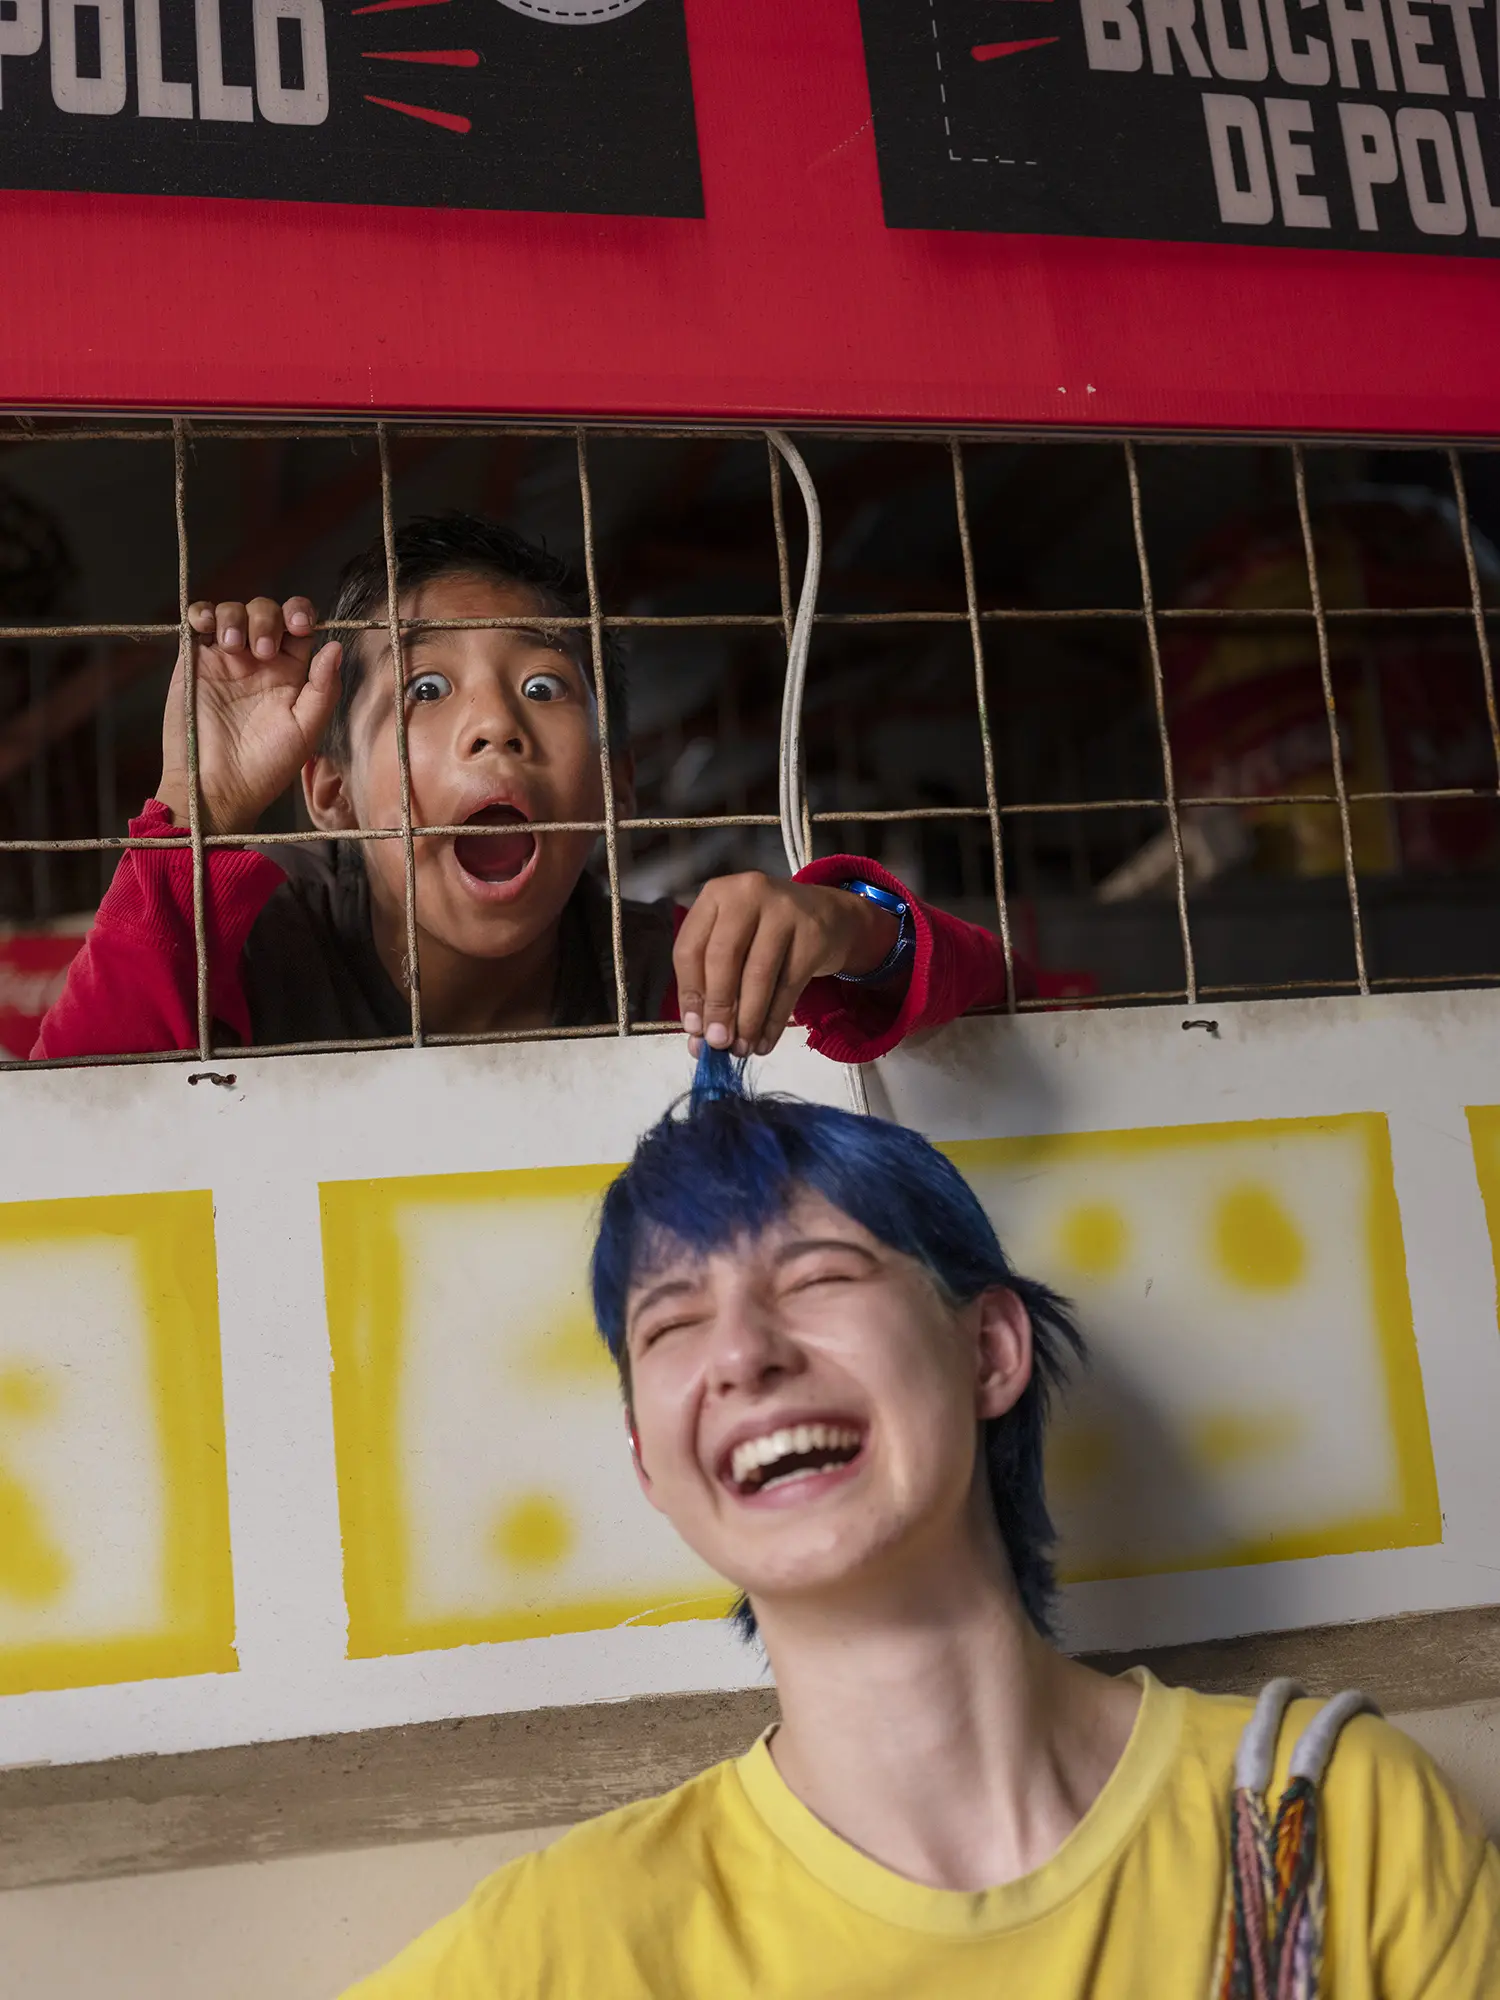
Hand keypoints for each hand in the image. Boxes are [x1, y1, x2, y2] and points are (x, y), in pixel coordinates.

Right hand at [157, 596, 341, 836]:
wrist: (217, 786)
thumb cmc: (266, 767)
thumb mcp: (306, 730)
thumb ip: (324, 688)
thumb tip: (335, 646)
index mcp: (290, 674)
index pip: (300, 626)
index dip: (301, 614)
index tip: (300, 626)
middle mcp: (259, 662)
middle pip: (268, 612)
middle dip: (268, 618)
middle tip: (262, 651)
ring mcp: (226, 659)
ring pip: (234, 611)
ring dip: (236, 616)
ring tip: (234, 646)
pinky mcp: (194, 661)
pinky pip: (198, 622)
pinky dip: (203, 613)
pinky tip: (207, 628)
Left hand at [674, 873, 900, 1057]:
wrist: (825, 915)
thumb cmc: (765, 933)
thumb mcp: (734, 944)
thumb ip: (711, 985)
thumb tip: (698, 1041)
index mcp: (716, 895)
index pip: (690, 948)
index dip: (689, 993)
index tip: (693, 1029)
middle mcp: (748, 894)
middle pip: (723, 958)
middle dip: (718, 1008)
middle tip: (718, 1043)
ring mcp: (784, 910)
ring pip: (758, 975)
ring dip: (748, 1020)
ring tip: (741, 1049)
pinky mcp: (813, 933)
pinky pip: (789, 986)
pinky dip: (774, 1020)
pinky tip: (764, 1041)